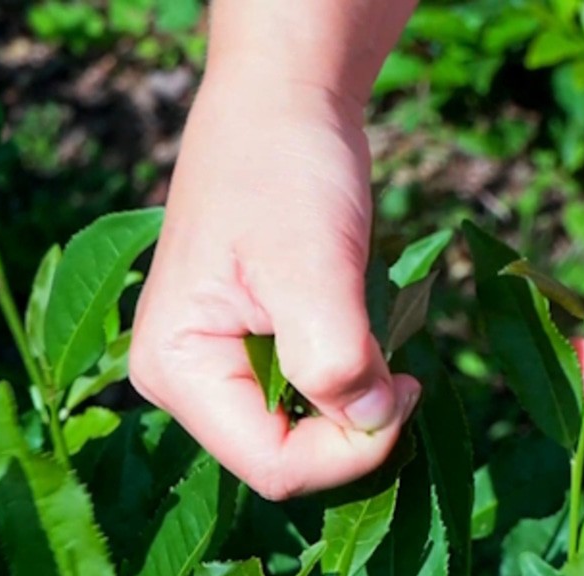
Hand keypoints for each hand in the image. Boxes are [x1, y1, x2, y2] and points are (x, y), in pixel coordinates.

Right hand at [130, 76, 418, 499]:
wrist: (285, 101)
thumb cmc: (286, 173)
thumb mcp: (312, 268)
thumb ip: (336, 361)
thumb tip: (375, 423)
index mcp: (177, 369)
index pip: (273, 465)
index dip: (349, 453)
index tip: (406, 393)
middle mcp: (185, 378)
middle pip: (283, 454)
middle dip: (352, 429)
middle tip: (404, 374)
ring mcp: (216, 362)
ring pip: (300, 428)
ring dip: (355, 403)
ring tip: (386, 346)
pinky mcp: (249, 344)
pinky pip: (305, 393)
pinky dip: (349, 378)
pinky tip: (369, 338)